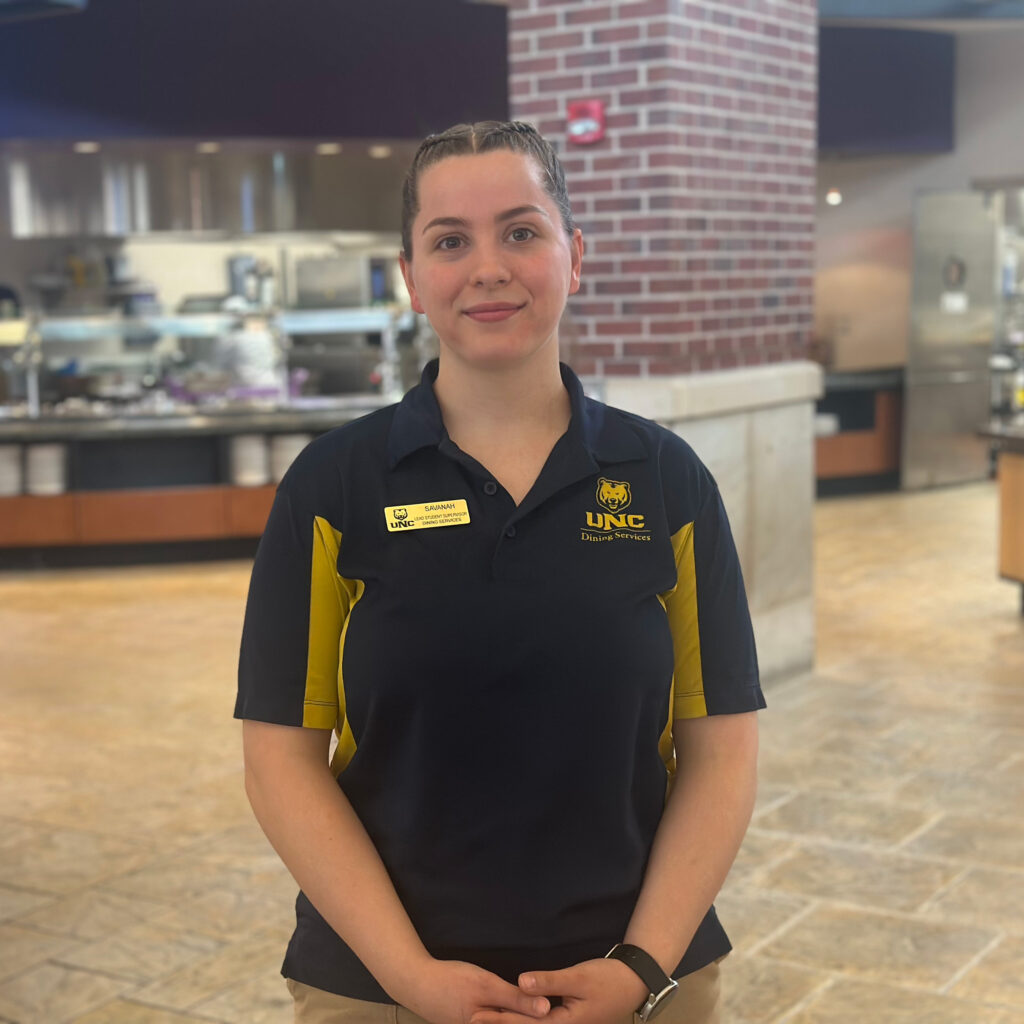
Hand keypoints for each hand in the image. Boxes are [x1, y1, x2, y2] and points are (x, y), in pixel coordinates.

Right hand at [394, 957, 550, 1023]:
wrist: (417, 982)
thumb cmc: (452, 982)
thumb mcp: (486, 986)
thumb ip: (516, 999)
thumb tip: (546, 1009)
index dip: (542, 1019)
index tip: (563, 1013)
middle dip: (532, 1018)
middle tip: (552, 1008)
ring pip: (506, 1023)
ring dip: (521, 1018)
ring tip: (540, 1009)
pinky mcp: (473, 1022)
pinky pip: (496, 1022)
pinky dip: (508, 1017)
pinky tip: (516, 1009)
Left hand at [469, 958, 649, 1023]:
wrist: (634, 984)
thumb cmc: (608, 980)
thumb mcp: (578, 978)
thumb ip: (549, 981)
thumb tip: (520, 982)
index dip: (499, 1020)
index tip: (476, 1016)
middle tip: (471, 1019)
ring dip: (511, 1023)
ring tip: (486, 1018)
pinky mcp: (570, 1021)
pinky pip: (542, 1023)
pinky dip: (526, 1020)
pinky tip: (515, 1015)